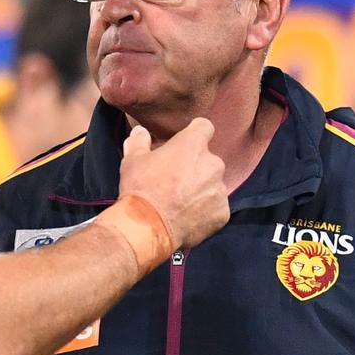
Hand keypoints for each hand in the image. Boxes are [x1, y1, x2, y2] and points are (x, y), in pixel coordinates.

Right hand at [119, 118, 228, 249]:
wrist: (148, 228)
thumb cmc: (141, 188)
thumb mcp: (132, 160)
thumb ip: (139, 141)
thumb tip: (140, 132)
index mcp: (193, 145)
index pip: (204, 127)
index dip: (194, 133)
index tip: (185, 143)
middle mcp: (213, 164)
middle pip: (208, 159)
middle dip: (195, 166)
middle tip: (176, 180)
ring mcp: (220, 190)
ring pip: (213, 184)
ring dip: (201, 189)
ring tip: (181, 202)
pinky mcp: (222, 213)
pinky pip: (216, 208)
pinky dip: (205, 211)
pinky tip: (187, 217)